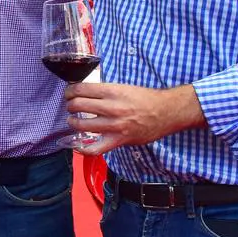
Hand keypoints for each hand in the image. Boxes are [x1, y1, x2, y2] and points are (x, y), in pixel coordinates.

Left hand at [63, 82, 203, 153]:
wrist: (167, 112)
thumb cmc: (147, 98)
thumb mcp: (124, 87)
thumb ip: (105, 91)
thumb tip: (85, 92)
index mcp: (113, 91)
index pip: (81, 89)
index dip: (70, 91)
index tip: (69, 93)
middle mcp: (112, 108)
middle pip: (78, 105)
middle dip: (70, 105)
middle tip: (71, 106)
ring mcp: (115, 125)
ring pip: (82, 125)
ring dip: (73, 122)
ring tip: (73, 121)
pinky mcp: (119, 140)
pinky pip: (95, 149)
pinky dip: (83, 149)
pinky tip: (78, 145)